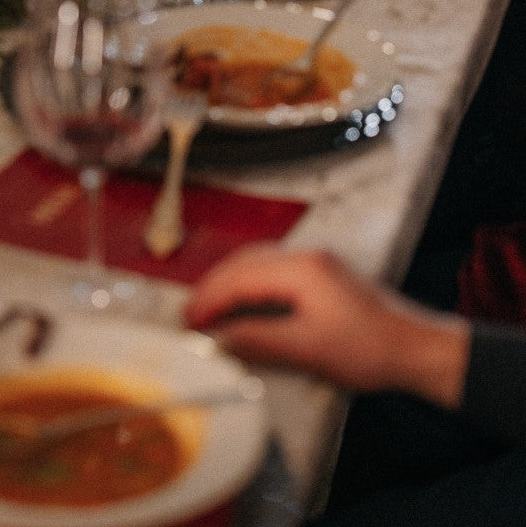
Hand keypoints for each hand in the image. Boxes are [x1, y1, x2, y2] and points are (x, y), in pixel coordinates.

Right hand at [185, 246, 469, 406]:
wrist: (416, 348)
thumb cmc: (371, 348)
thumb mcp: (309, 349)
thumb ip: (260, 341)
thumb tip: (221, 339)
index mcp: (302, 268)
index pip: (241, 278)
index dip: (211, 299)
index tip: (190, 320)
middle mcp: (307, 256)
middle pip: (245, 262)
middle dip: (214, 287)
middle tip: (192, 314)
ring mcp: (317, 262)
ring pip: (258, 261)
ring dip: (231, 282)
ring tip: (210, 308)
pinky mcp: (324, 273)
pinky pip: (273, 268)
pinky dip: (250, 283)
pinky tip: (244, 300)